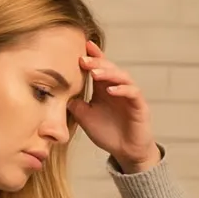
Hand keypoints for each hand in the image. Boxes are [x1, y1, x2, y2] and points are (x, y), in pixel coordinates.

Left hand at [70, 40, 159, 172]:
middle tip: (83, 60)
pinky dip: (122, 89)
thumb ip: (74, 104)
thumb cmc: (107, 133)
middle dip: (96, 63)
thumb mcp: (85, 117)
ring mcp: (130, 95)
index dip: (93, 56)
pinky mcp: (139, 106)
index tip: (81, 46)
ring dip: (108, 73)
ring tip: (95, 73)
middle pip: (109, 68)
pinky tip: (110, 90)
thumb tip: (58, 93)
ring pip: (122, 77)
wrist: (125, 152)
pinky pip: (132, 93)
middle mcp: (118, 88)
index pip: (99, 68)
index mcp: (104, 88)